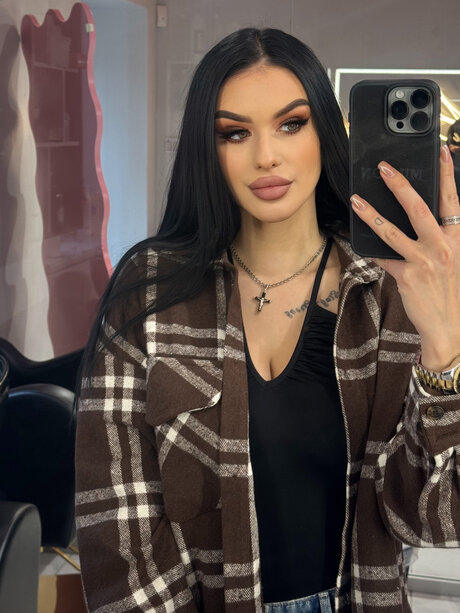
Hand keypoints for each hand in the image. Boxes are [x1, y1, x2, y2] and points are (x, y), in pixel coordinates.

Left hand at [350, 144, 459, 370]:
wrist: (450, 328)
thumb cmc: (452, 293)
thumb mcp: (456, 261)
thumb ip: (443, 239)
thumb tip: (422, 221)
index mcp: (458, 239)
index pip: (452, 201)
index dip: (447, 175)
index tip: (443, 152)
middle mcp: (442, 247)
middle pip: (419, 208)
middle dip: (400, 184)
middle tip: (384, 168)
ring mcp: (424, 261)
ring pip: (392, 231)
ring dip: (371, 213)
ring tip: (356, 200)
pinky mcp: (407, 276)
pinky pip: (384, 257)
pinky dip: (372, 249)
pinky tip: (359, 240)